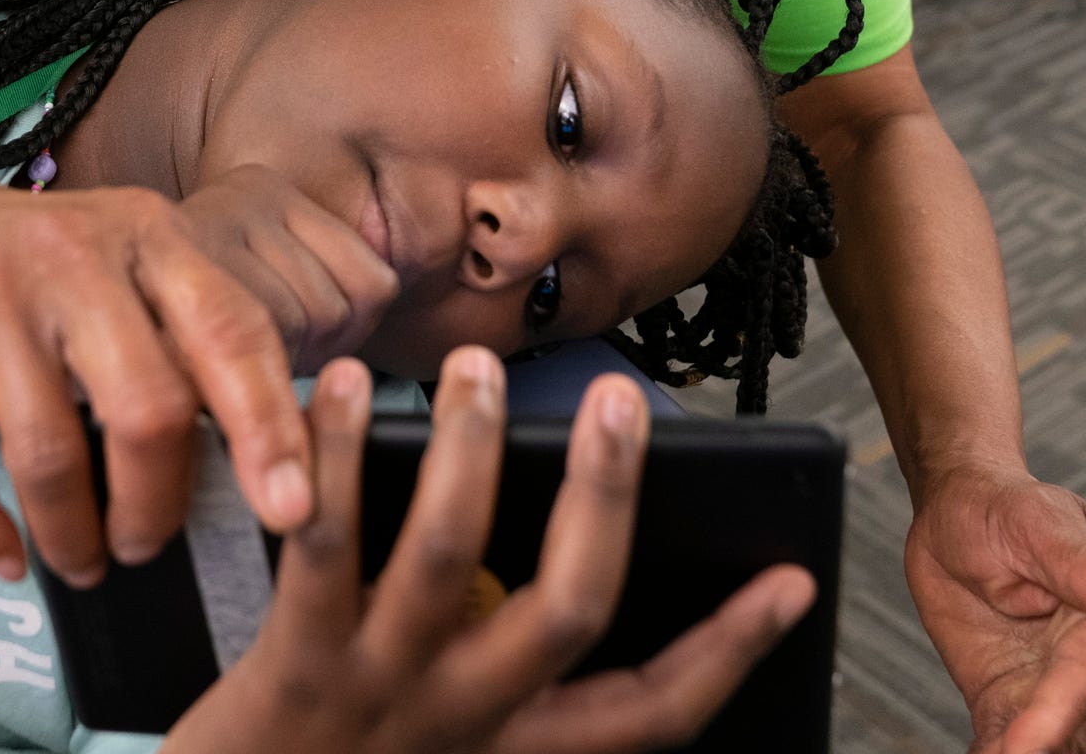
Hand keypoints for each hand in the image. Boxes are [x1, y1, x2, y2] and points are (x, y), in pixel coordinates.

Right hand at [0, 168, 394, 591]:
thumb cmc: (43, 268)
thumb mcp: (129, 266)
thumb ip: (191, 340)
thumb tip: (268, 465)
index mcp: (148, 234)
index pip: (231, 331)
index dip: (269, 426)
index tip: (292, 508)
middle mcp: (73, 252)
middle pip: (147, 407)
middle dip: (155, 504)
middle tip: (147, 546)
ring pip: (49, 449)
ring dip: (72, 532)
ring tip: (83, 560)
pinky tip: (7, 554)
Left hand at [166, 349, 817, 753]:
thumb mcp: (449, 739)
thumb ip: (502, 663)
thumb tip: (564, 539)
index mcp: (517, 747)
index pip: (651, 711)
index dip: (729, 648)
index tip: (791, 581)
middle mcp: (467, 722)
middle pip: (570, 609)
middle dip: (606, 498)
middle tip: (622, 399)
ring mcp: (382, 692)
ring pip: (445, 557)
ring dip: (469, 451)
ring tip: (478, 369)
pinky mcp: (294, 668)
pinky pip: (324, 543)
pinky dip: (333, 454)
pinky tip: (336, 387)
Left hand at [905, 464, 1085, 753]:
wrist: (957, 514)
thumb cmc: (1005, 508)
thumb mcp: (1036, 524)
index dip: (1058, 713)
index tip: (1025, 747)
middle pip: (1073, 721)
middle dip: (1039, 746)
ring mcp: (1062, 689)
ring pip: (1050, 740)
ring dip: (1020, 753)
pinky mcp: (1015, 701)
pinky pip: (1007, 738)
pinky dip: (995, 752)